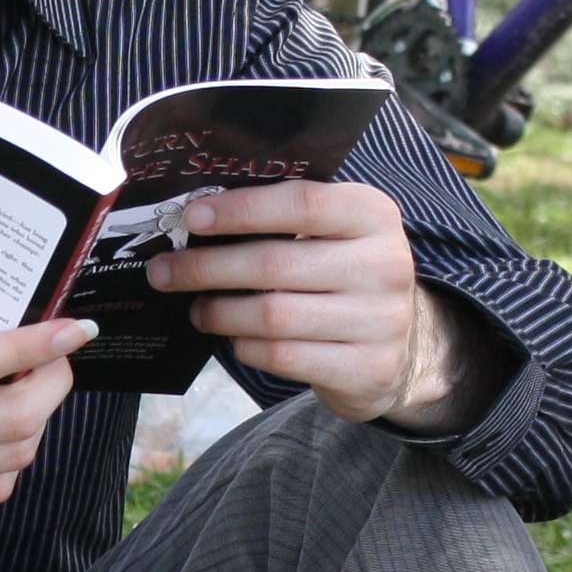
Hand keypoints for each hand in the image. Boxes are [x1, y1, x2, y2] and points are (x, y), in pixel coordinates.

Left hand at [146, 178, 479, 428]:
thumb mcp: (334, 236)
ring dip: (220, 312)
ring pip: (273, 315)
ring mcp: (382, 321)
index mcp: (374, 215)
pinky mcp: (367, 369)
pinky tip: (235, 338)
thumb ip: (283, 221)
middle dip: (207, 267)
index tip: (192, 218)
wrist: (405, 347)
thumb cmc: (345, 279)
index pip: (302, 203)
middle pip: (275, 263)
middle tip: (165, 271)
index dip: (241, 209)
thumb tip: (197, 217)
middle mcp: (385, 264)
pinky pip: (283, 357)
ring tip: (197, 308)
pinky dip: (247, 346)